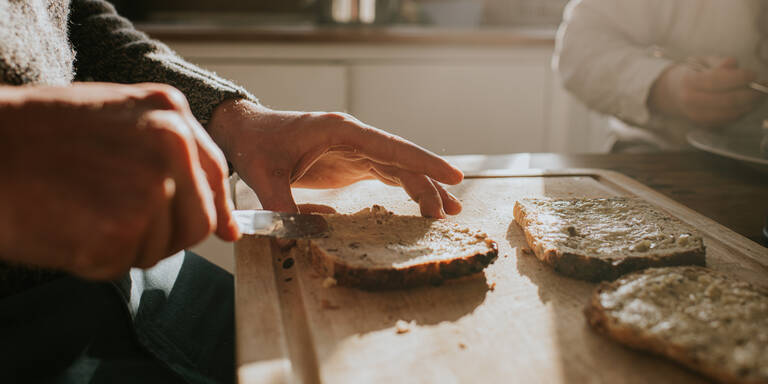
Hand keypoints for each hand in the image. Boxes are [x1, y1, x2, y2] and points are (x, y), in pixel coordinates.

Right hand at [0, 83, 237, 279]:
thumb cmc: (36, 133)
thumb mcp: (117, 119)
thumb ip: (177, 159)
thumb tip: (229, 227)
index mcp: (171, 116)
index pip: (215, 176)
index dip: (213, 206)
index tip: (218, 228)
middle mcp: (170, 149)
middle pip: (199, 221)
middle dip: (168, 232)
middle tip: (120, 222)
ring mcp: (148, 191)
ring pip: (163, 247)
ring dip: (129, 245)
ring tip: (83, 212)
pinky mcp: (119, 233)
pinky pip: (125, 264)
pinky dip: (98, 259)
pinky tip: (68, 227)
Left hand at [208, 100, 463, 217]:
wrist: (247, 132)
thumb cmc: (256, 145)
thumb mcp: (262, 175)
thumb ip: (280, 204)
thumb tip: (292, 239)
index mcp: (340, 131)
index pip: (390, 146)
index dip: (423, 161)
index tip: (453, 175)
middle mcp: (355, 137)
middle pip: (402, 159)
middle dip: (430, 182)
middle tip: (452, 210)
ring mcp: (356, 149)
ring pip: (400, 167)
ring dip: (423, 188)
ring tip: (447, 212)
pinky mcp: (352, 163)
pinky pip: (387, 174)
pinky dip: (406, 188)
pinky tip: (422, 205)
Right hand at [648, 57, 763, 126]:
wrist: (673, 93)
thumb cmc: (692, 73)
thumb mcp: (702, 61)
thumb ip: (719, 63)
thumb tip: (733, 65)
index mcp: (689, 82)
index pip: (717, 80)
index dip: (740, 77)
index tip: (753, 73)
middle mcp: (691, 101)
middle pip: (727, 100)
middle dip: (751, 94)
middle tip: (763, 85)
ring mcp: (697, 115)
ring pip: (731, 113)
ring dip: (750, 104)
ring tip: (758, 94)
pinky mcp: (705, 124)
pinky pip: (729, 119)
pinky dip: (742, 111)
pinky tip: (747, 103)